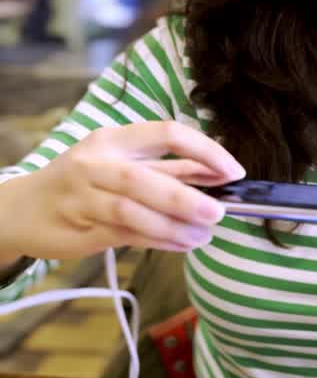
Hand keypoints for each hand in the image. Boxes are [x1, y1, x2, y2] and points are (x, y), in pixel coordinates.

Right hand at [1, 121, 243, 259]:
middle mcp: (95, 162)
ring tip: (202, 235)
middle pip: (147, 178)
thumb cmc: (82, 183)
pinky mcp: (80, 227)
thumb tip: (217, 173)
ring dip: (174, 226)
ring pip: (134, 211)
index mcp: (114, 139)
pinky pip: (125, 235)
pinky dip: (158, 240)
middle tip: (218, 212)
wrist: (23, 209)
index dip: (205, 150)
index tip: (234, 171)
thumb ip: (168, 169)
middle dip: (187, 198)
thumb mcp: (122, 164)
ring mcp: (84, 196)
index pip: (167, 133)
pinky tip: (181, 244)